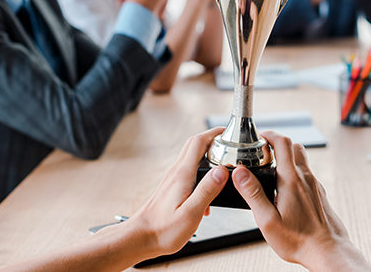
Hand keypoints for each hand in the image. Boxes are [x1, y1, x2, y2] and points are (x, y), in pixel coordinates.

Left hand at [127, 127, 227, 259]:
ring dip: (208, 156)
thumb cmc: (162, 230)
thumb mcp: (191, 213)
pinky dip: (202, 173)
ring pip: (192, 158)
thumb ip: (207, 190)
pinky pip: (189, 172)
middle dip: (213, 140)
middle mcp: (176, 173)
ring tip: (223, 166)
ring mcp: (173, 179)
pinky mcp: (172, 188)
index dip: (215, 132)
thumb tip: (222, 171)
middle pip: (194, 145)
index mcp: (183, 175)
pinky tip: (209, 192)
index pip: (199, 142)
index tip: (229, 132)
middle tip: (229, 144)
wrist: (141, 238)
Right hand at [232, 131, 370, 271]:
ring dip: (286, 158)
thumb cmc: (299, 240)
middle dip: (277, 144)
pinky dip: (294, 173)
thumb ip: (252, 193)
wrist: (328, 252)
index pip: (282, 142)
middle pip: (293, 146)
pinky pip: (306, 174)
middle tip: (263, 153)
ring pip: (301, 159)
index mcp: (291, 180)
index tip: (257, 138)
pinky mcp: (319, 193)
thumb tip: (239, 172)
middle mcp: (305, 177)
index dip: (268, 134)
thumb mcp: (267, 220)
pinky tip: (285, 191)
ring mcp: (314, 185)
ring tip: (271, 172)